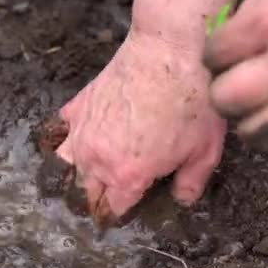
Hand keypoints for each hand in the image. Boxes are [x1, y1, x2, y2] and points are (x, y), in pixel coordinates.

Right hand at [54, 31, 225, 229]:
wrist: (170, 52)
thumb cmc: (192, 102)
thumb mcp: (205, 151)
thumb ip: (190, 183)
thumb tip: (181, 200)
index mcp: (126, 176)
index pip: (113, 209)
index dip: (119, 215)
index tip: (124, 214)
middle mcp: (96, 158)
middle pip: (87, 192)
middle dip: (96, 201)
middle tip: (106, 200)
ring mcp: (82, 130)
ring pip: (67, 166)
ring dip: (77, 174)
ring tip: (87, 175)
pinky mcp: (78, 105)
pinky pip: (62, 129)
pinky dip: (67, 137)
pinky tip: (78, 137)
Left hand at [204, 0, 267, 150]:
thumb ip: (245, 18)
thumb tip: (216, 46)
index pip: (213, 56)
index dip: (214, 54)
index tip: (224, 53)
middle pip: (225, 100)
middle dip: (222, 90)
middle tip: (233, 81)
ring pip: (253, 132)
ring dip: (248, 117)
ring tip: (257, 100)